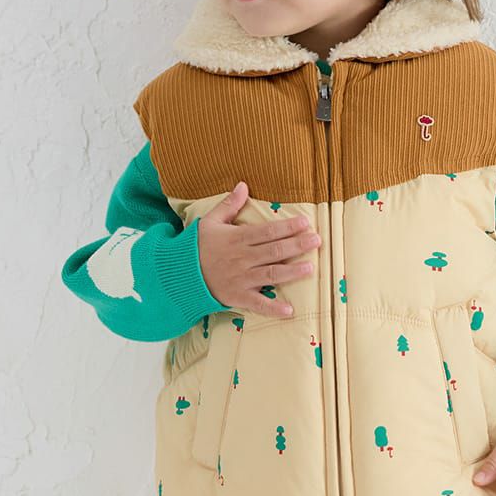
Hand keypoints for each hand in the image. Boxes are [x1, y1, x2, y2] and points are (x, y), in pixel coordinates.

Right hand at [197, 181, 321, 318]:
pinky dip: (273, 308)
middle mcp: (242, 259)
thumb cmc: (196, 246)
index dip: (287, 227)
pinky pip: (257, 304)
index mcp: (237, 239)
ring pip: (271, 274)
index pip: (267, 231)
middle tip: (317, 240)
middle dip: (297, 245)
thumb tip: (243, 184)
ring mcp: (241, 279)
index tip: (305, 222)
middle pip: (274, 251)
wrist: (178, 274)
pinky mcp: (237, 297)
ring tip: (310, 268)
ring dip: (292, 272)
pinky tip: (290, 310)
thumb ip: (229, 204)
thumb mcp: (210, 221)